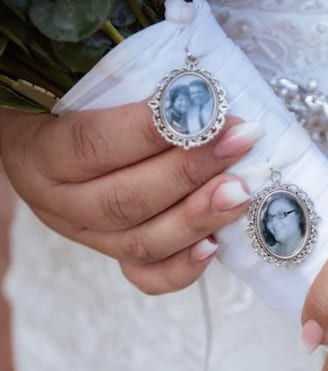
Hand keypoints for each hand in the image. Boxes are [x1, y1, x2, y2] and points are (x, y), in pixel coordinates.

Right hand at [0, 103, 263, 292]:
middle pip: (127, 200)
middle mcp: (62, 206)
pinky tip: (214, 246)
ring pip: (143, 242)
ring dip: (198, 218)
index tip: (211, 109)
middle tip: (238, 147)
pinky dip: (183, 268)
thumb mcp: (76, 89)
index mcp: (41, 155)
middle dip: (190, 173)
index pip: (96, 144)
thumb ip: (122, 92)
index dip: (156, 130)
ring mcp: (90, 239)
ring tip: (239, 193)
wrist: (45, 147)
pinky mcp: (115, 257)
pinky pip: (148, 277)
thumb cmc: (69, 110)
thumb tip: (196, 97)